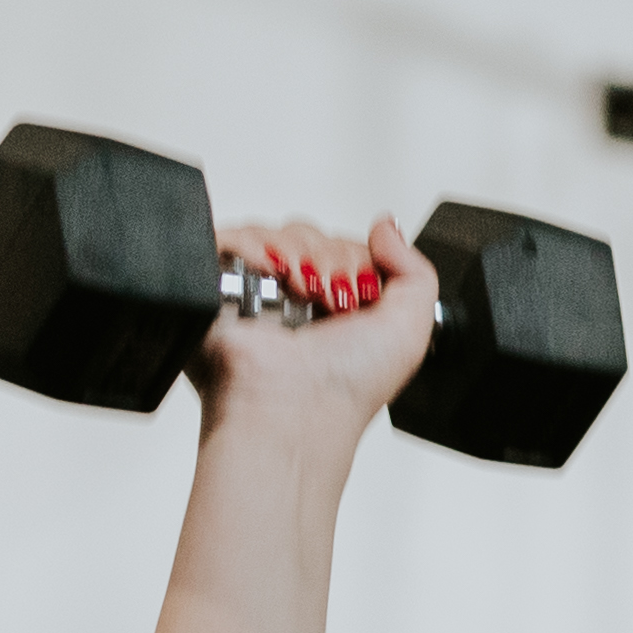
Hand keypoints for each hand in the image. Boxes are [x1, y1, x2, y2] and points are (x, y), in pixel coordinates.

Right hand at [193, 213, 438, 435]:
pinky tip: (270, 274)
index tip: (359, 293)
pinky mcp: (217, 286)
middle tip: (329, 298)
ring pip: (274, 232)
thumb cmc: (346, 387)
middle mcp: (296, 302)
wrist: (295, 406)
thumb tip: (386, 226)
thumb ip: (415, 272)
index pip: (345, 247)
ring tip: (299, 292)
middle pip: (310, 235)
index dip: (356, 259)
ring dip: (295, 253)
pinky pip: (229, 236)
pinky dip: (252, 245)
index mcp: (338, 311)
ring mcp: (256, 292)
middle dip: (328, 258)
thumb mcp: (409, 330)